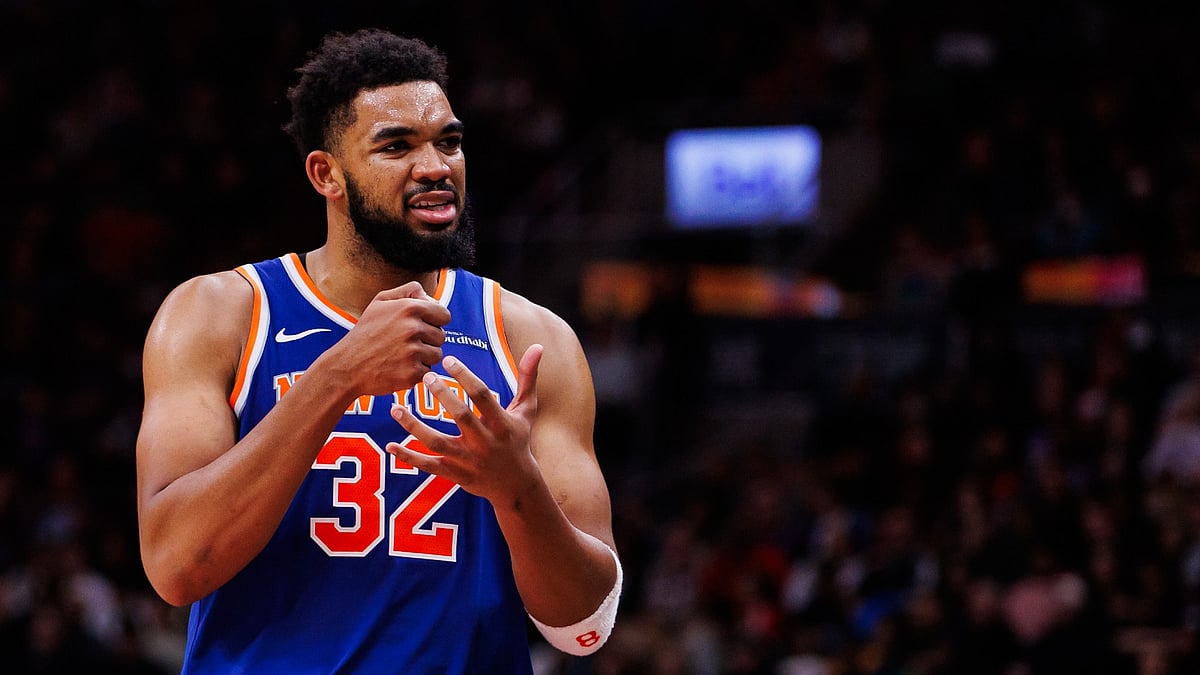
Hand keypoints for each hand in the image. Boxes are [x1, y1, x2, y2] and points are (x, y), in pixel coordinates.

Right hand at [327, 281, 450, 395]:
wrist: (347, 366)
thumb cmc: (365, 333)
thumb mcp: (380, 302)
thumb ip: (408, 291)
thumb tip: (430, 296)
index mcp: (410, 308)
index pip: (444, 315)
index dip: (435, 321)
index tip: (423, 327)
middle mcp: (413, 328)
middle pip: (441, 336)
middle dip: (428, 340)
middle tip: (406, 343)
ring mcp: (413, 352)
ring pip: (437, 354)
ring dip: (424, 357)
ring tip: (402, 355)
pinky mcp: (412, 373)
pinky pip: (428, 371)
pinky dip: (416, 372)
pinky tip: (399, 367)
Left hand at [386, 344, 544, 504]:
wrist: (517, 486)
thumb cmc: (519, 440)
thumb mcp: (527, 410)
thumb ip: (527, 378)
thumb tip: (537, 346)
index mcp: (502, 424)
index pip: (483, 396)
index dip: (466, 377)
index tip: (448, 360)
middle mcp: (485, 443)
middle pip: (461, 417)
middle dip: (443, 396)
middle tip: (425, 376)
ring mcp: (469, 461)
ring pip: (437, 443)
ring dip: (414, 427)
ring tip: (396, 408)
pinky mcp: (456, 475)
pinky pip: (429, 466)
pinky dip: (409, 458)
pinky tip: (390, 446)